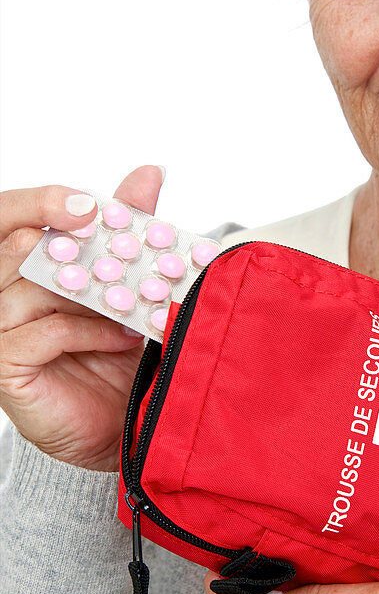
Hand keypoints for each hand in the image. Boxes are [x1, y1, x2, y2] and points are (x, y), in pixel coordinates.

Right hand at [0, 166, 163, 470]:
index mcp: (22, 263)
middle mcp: (1, 291)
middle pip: (14, 244)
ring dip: (91, 291)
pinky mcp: (6, 366)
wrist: (127, 422)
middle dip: (65, 238)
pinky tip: (122, 335)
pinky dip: (89, 329)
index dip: (43, 202)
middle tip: (108, 236)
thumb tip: (150, 171)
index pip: (11, 215)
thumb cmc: (119, 351)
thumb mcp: (128, 282)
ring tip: (133, 301)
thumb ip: (128, 229)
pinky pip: (44, 332)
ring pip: (31, 286)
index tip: (90, 205)